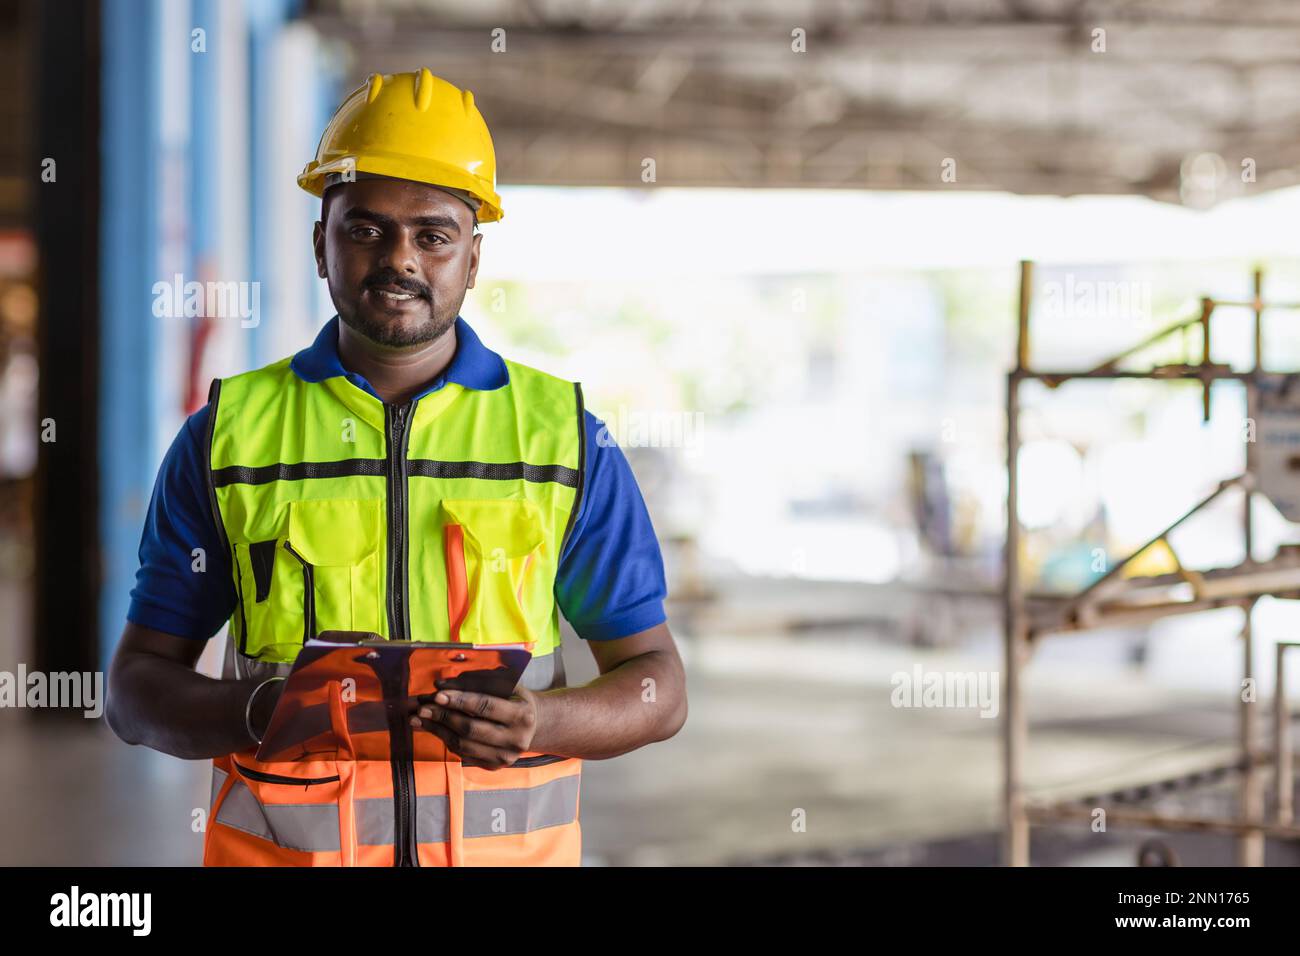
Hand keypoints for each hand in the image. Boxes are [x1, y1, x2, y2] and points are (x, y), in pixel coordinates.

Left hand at [409, 682, 541, 769]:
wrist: (533, 724)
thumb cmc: (514, 698)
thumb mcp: (504, 683)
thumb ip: (475, 681)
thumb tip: (440, 686)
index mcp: (522, 715)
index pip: (485, 706)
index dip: (459, 700)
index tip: (437, 694)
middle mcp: (516, 739)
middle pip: (471, 729)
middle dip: (443, 717)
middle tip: (422, 707)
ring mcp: (505, 757)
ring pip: (463, 745)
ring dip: (438, 730)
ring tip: (420, 718)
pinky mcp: (494, 766)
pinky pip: (463, 754)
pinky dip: (445, 740)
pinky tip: (434, 728)